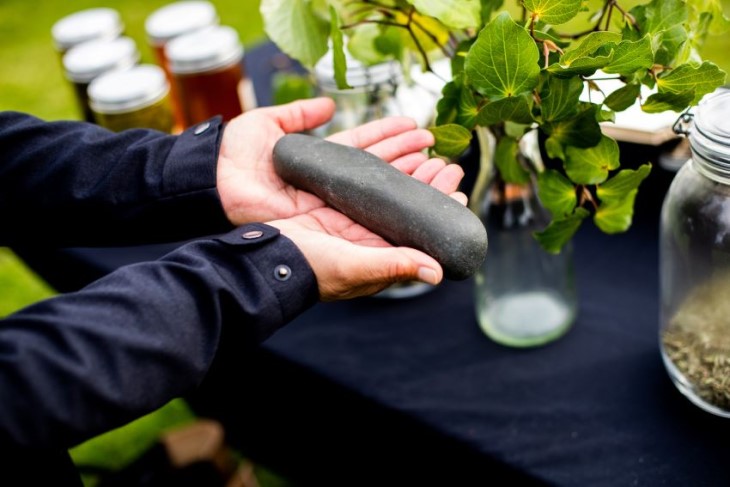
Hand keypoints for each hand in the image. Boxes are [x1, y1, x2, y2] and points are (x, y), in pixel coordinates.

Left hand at [216, 97, 437, 224]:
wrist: (216, 181)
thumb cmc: (236, 154)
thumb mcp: (269, 123)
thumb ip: (298, 114)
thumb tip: (326, 106)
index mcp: (322, 162)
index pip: (364, 147)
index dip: (391, 137)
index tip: (418, 128)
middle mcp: (332, 186)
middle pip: (380, 171)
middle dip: (411, 160)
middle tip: (440, 151)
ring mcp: (333, 205)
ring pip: (381, 194)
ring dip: (412, 183)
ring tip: (441, 171)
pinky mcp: (330, 223)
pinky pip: (369, 218)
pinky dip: (395, 212)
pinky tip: (421, 204)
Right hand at [269, 159, 467, 300]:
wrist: (270, 254)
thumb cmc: (312, 269)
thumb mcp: (355, 268)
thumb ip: (394, 266)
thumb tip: (438, 272)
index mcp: (384, 257)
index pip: (423, 235)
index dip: (442, 214)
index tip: (458, 192)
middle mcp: (373, 240)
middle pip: (411, 210)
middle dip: (431, 187)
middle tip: (450, 165)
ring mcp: (355, 222)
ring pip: (391, 194)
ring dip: (411, 173)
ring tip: (430, 153)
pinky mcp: (338, 206)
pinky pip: (367, 183)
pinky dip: (382, 167)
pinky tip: (395, 153)